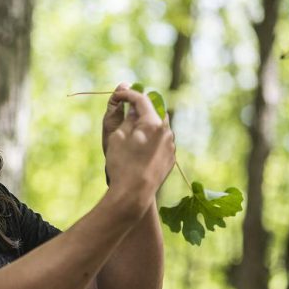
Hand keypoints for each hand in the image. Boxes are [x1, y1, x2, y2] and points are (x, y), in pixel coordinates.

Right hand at [104, 86, 174, 202]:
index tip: (118, 96)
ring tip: (132, 134)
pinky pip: (162, 142)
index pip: (142, 99)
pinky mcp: (171, 159)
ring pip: (159, 128)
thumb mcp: (118, 136)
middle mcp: (167, 132)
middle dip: (141, 110)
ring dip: (147, 126)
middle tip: (126, 111)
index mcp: (153, 123)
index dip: (128, 95)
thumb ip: (127, 118)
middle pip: (154, 112)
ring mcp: (171, 146)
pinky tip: (140, 150)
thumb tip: (133, 108)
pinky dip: (152, 140)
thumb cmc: (122, 164)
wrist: (134, 194)